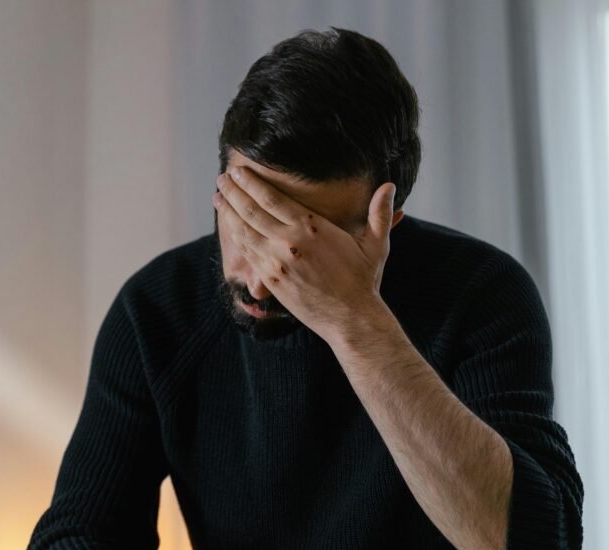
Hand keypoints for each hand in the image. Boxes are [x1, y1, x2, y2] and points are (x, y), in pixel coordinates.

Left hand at [213, 166, 399, 342]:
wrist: (351, 318)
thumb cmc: (363, 280)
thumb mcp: (375, 244)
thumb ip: (379, 213)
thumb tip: (390, 185)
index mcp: (311, 227)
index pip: (271, 198)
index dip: (251, 183)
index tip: (238, 172)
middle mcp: (289, 242)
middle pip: (251, 210)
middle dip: (233, 192)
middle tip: (221, 179)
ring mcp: (276, 262)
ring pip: (244, 231)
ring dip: (228, 212)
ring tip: (218, 198)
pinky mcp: (271, 281)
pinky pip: (248, 254)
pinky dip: (235, 237)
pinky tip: (229, 227)